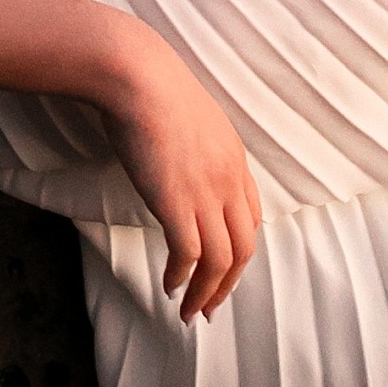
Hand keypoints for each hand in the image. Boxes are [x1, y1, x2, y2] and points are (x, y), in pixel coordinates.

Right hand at [90, 18, 261, 320]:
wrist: (137, 75)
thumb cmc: (150, 84)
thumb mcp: (187, 114)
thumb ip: (192, 141)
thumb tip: (174, 155)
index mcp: (234, 159)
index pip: (251, 217)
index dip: (240, 250)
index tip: (224, 269)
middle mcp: (228, 180)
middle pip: (243, 247)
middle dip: (228, 284)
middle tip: (211, 307)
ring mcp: (205, 192)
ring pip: (220, 260)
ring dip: (205, 292)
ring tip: (190, 312)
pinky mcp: (177, 202)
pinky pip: (188, 255)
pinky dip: (182, 277)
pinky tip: (170, 286)